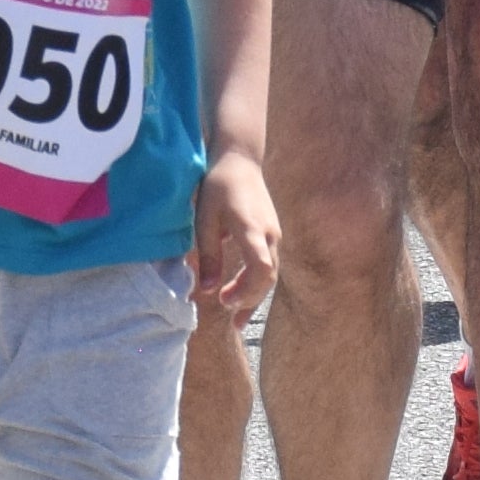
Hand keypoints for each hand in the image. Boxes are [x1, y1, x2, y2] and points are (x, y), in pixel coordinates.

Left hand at [189, 150, 279, 322]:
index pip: (261, 267)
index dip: (247, 290)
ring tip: (236, 319)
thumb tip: (208, 290)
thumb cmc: (218, 186)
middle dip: (248, 299)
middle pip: (268, 277)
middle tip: (226, 313)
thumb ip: (208, 254)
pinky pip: (268, 265)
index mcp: (250, 228)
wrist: (240, 160)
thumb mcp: (205, 219)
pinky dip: (257, 284)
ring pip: (271, 274)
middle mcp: (269, 234)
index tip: (225, 300)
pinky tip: (242, 297)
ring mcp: (274, 234)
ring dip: (254, 296)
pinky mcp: (272, 235)